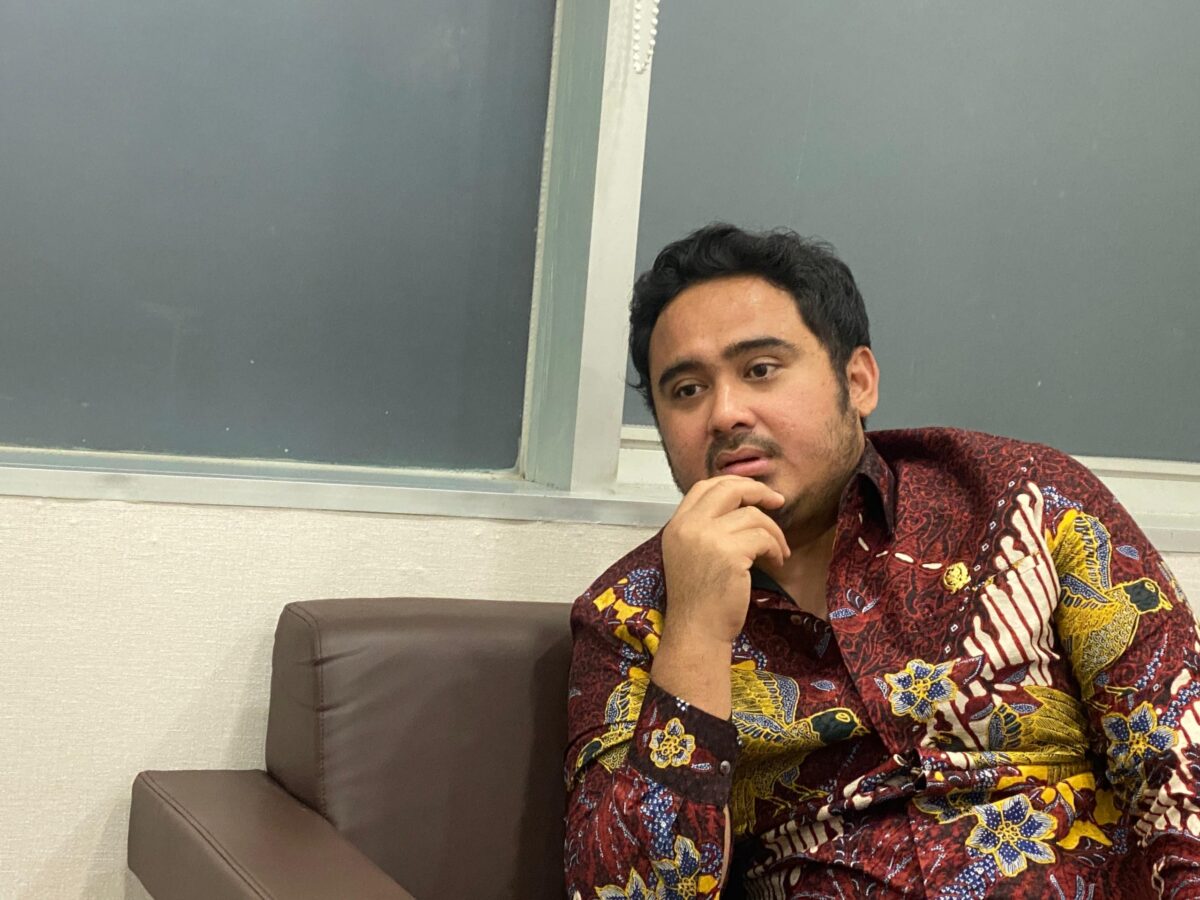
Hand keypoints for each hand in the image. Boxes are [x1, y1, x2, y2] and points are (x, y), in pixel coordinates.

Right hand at [660, 476, 789, 646]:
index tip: (755, 493)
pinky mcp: (729, 554)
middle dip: (758, 491)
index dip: (734, 483)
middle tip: (777, 501)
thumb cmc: (699, 599)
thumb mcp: (690, 555)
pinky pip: (763, 538)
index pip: (704, 486)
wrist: (696, 632)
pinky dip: (776, 549)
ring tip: (778, 552)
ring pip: (753, 516)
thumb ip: (704, 528)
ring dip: (773, 532)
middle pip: (729, 489)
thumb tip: (741, 505)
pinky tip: (777, 562)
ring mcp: (708, 538)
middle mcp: (688, 527)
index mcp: (677, 525)